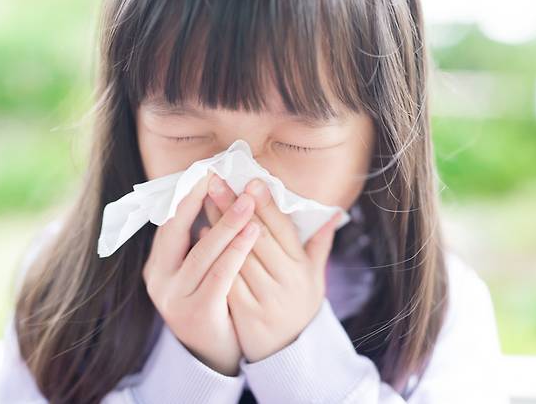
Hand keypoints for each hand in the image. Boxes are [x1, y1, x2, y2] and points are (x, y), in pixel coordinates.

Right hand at [142, 172, 260, 375]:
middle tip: (220, 176)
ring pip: (202, 252)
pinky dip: (236, 251)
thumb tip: (219, 200)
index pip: (169, 223)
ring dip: (226, 223)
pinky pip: (219, 275)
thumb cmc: (212, 303)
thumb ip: (202, 241)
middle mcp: (159, 280)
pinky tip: (253, 232)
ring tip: (248, 201)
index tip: (206, 171)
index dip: (186, 196)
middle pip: (177, 232)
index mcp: (158, 265)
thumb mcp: (200, 271)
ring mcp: (175, 298)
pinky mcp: (197, 313)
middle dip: (199, 201)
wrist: (215, 355)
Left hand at [201, 175, 340, 361]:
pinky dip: (214, 255)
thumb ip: (319, 244)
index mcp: (302, 268)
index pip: (283, 229)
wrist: (287, 354)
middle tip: (218, 182)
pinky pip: (227, 278)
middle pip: (258, 237)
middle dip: (236, 206)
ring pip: (240, 255)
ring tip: (205, 201)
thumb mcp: (315, 277)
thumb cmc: (298, 307)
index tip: (251, 180)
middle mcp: (287, 281)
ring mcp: (267, 298)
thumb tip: (334, 213)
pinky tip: (200, 236)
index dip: (266, 204)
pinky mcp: (246, 313)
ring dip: (220, 226)